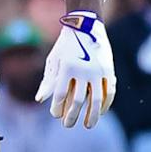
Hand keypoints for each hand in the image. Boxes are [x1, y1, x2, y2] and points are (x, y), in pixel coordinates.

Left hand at [36, 11, 116, 127]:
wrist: (86, 26)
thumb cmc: (65, 46)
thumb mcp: (53, 60)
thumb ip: (48, 81)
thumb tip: (40, 100)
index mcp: (67, 67)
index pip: (60, 95)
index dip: (57, 108)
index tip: (55, 115)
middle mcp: (84, 70)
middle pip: (78, 101)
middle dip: (72, 116)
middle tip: (68, 125)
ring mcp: (98, 71)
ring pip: (97, 99)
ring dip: (92, 115)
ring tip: (88, 125)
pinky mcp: (109, 70)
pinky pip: (110, 91)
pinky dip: (105, 104)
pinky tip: (101, 112)